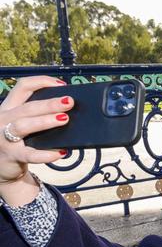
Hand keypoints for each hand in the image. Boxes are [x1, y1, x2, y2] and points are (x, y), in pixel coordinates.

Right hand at [0, 76, 72, 203]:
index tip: (62, 85)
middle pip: (27, 107)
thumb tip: (67, 108)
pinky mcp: (11, 155)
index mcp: (9, 107)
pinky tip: (61, 152)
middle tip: (69, 101)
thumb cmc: (18, 140)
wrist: (3, 165)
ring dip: (45, 122)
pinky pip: (30, 154)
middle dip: (49, 103)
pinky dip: (46, 154)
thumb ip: (37, 114)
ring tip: (64, 120)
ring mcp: (4, 137)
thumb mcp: (22, 122)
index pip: (22, 86)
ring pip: (24, 125)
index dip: (41, 82)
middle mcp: (3, 119)